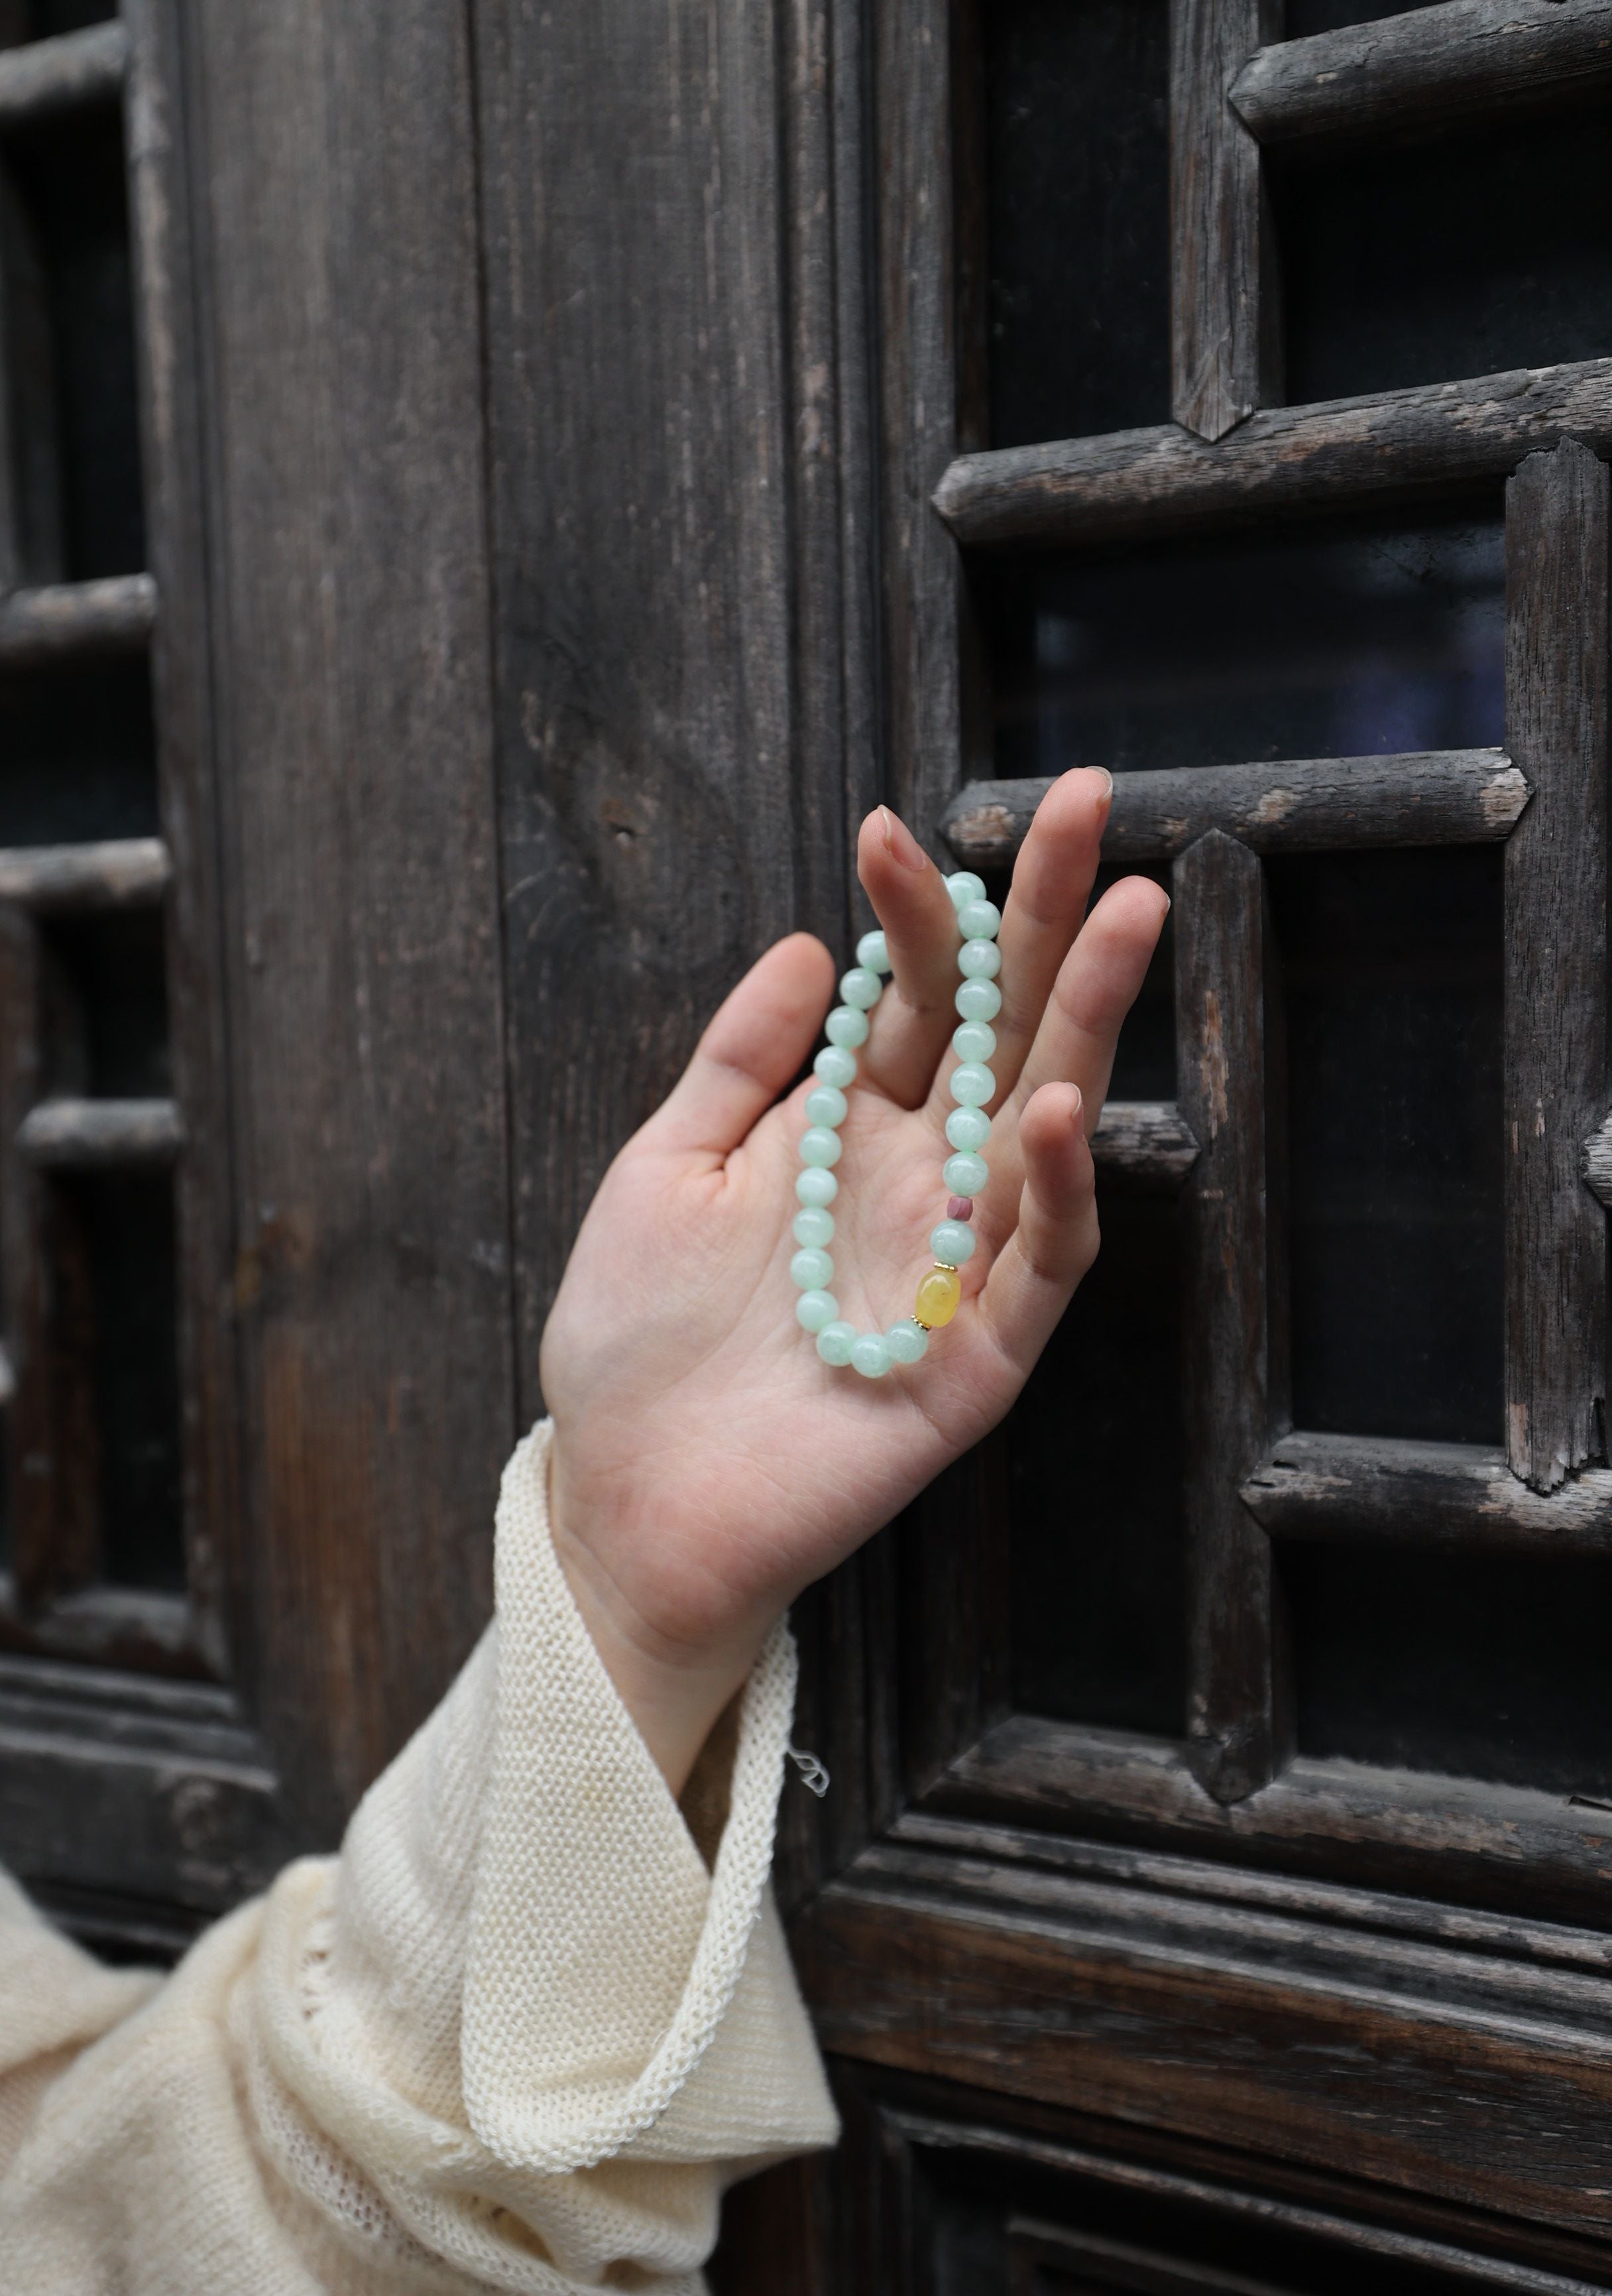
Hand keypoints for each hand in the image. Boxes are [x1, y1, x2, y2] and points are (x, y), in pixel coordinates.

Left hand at [541, 770, 1168, 1791]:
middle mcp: (921, 1182)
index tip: (887, 824)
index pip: (911, 996)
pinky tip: (1047, 1106)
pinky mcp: (976, 1358)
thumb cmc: (635, 1339)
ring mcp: (958, 1265)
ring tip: (1122, 911)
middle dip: (1045, 917)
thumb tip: (803, 943)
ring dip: (1087, 1022)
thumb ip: (739, 1062)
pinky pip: (1038, 1265)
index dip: (913, 909)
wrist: (623, 1495)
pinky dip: (1053, 1190)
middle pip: (1005, 1030)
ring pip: (1049, 1125)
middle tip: (1087, 800)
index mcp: (850, 1131)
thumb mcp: (666, 1168)